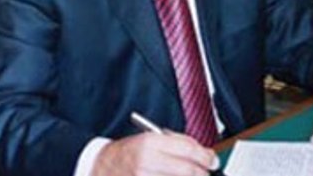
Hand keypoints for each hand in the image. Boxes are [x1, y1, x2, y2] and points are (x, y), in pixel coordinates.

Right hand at [92, 131, 218, 175]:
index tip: (212, 160)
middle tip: (206, 172)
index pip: (188, 149)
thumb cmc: (125, 155)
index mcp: (149, 143)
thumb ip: (175, 144)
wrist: (100, 169)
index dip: (206, 156)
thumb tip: (202, 154)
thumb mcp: (147, 140)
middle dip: (202, 173)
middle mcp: (147, 162)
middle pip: (189, 170)